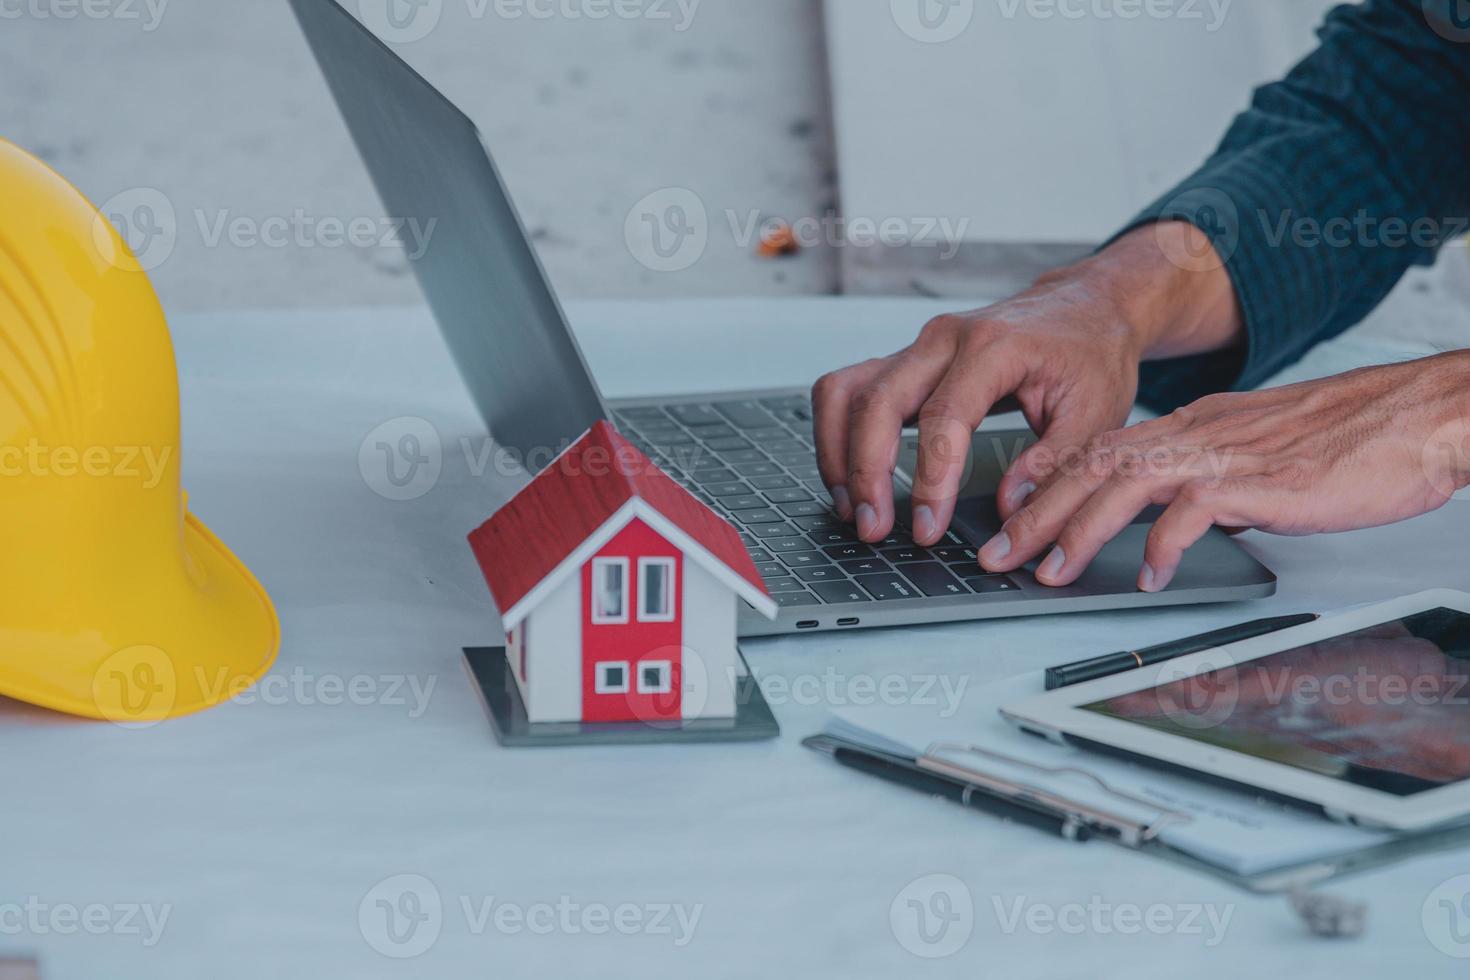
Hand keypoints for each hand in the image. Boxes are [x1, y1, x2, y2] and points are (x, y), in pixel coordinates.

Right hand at [811, 223, 1242, 545]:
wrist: (1086, 307)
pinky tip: (850, 477)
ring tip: (852, 507)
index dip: (930, 480)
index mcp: (994, 347)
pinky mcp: (905, 360)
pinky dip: (838, 433)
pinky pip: (848, 389)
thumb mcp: (1096, 414)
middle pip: (877, 401)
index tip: (928, 526)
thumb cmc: (1092, 354)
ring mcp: (918, 346)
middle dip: (866, 471)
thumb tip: (1009, 513)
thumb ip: (1053, 466)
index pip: (944, 418)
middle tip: (873, 528)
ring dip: (838, 452)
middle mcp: (944, 339)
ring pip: (846, 390)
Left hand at [979, 352, 1469, 590]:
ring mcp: (1226, 453)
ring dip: (1077, 530)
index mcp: (1193, 425)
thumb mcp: (1258, 455)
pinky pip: (1194, 511)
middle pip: (1094, 467)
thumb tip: (1173, 518)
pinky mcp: (1262, 479)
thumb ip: (1210, 479)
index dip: (1047, 486)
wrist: (1419, 415)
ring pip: (1125, 483)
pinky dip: (1161, 543)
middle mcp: (1198, 432)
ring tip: (1047, 570)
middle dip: (1038, 513)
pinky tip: (1145, 573)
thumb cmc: (1349, 437)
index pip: (1098, 451)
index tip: (1011, 518)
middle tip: (1000, 554)